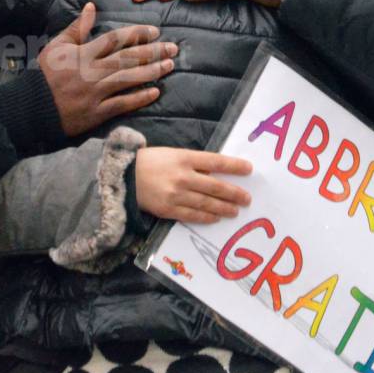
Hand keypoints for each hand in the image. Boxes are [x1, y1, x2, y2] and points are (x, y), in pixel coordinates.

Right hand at [39, 3, 177, 135]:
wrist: (33, 107)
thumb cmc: (45, 74)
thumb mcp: (57, 46)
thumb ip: (76, 27)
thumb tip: (91, 6)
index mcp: (83, 54)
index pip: (114, 39)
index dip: (136, 34)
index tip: (154, 31)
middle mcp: (91, 71)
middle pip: (127, 58)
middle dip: (152, 51)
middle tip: (172, 48)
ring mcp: (95, 93)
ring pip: (128, 79)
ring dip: (151, 72)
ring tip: (169, 65)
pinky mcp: (96, 113)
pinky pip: (122, 104)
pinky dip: (139, 98)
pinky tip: (156, 92)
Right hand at [134, 146, 251, 223]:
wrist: (124, 176)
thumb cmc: (150, 161)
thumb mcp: (173, 154)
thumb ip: (193, 163)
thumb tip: (216, 172)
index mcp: (184, 157)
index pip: (215, 162)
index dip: (234, 166)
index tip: (249, 169)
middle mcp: (182, 176)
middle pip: (215, 186)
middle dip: (234, 193)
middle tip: (247, 199)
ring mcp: (176, 194)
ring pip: (206, 203)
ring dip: (224, 208)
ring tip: (235, 211)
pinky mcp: (168, 209)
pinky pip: (192, 215)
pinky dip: (206, 217)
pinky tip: (216, 218)